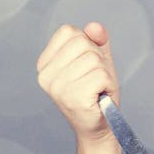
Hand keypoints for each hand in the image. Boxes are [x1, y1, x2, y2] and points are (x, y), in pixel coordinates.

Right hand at [36, 22, 119, 143]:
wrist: (99, 126)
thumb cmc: (97, 93)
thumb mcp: (98, 61)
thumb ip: (97, 40)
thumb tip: (95, 26)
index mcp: (45, 64)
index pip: (69, 32)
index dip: (88, 44)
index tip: (87, 66)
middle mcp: (46, 75)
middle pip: (82, 42)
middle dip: (98, 59)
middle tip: (96, 80)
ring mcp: (58, 87)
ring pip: (94, 59)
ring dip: (104, 73)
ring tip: (98, 89)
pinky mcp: (74, 97)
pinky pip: (101, 75)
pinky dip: (108, 84)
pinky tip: (100, 96)